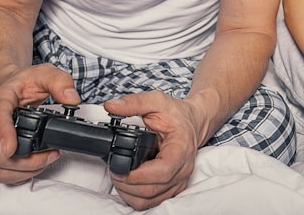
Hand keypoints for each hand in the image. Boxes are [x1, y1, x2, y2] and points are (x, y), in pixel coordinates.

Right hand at [0, 63, 79, 184]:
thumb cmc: (22, 82)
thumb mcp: (44, 73)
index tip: (10, 149)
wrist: (4, 86)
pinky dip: (17, 175)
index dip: (2, 135)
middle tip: (52, 153)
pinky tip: (34, 166)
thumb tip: (71, 99)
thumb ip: (60, 82)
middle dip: (27, 160)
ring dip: (24, 170)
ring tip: (46, 159)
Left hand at [102, 90, 207, 209]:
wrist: (192, 122)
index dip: (138, 175)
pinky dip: (136, 196)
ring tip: (119, 176)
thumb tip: (111, 106)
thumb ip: (134, 103)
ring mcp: (179, 181)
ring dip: (129, 193)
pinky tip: (129, 182)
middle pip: (152, 190)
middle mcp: (183, 169)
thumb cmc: (176, 114)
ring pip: (150, 200)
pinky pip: (152, 202)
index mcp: (181, 148)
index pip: (162, 171)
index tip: (119, 168)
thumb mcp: (156, 101)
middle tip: (113, 170)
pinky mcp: (174, 188)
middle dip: (126, 184)